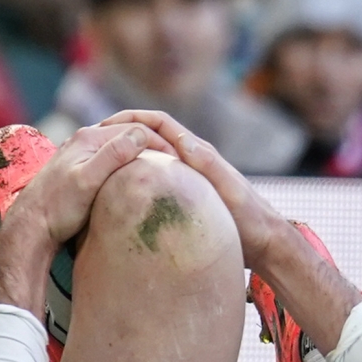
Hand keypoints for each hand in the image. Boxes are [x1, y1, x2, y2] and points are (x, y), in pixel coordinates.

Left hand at [0, 124, 164, 311]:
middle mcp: (85, 140)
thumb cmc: (57, 207)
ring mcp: (83, 153)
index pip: (136, 128)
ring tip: (166, 167)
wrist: (30, 225)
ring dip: (145, 150)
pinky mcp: (82, 168)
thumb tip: (141, 134)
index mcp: (89, 138)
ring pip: (122, 144)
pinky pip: (114, 156)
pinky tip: (141, 177)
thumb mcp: (87, 183)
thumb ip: (112, 157)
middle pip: (130, 131)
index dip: (162, 141)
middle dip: (157, 142)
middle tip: (181, 161)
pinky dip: (132, 161)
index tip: (182, 161)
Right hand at [97, 109, 295, 267]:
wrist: (267, 243)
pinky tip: (122, 195)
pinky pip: (156, 180)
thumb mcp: (228, 189)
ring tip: (101, 166)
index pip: (159, 122)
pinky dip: (138, 178)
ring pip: (151, 158)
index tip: (105, 124)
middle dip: (123, 133)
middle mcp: (191, 160)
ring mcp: (188, 178)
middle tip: (94, 142)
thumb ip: (207, 164)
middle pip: (151, 136)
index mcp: (197, 152)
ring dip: (128, 155)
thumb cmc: (250, 217)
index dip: (132, 118)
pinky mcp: (187, 197)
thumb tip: (180, 139)